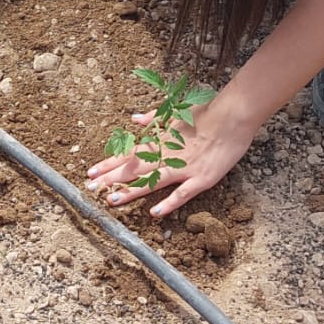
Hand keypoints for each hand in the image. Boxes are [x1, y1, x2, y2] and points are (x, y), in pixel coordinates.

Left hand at [83, 98, 256, 216]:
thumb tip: (134, 119)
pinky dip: (168, 204)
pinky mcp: (202, 179)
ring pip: (152, 182)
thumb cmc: (206, 111)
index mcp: (161, 140)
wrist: (233, 116)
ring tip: (111, 200)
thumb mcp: (176, 110)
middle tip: (90, 189)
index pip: (129, 153)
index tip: (91, 171)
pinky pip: (182, 194)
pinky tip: (154, 213)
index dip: (109, 163)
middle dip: (111, 178)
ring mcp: (184, 168)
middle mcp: (168, 155)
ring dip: (131, 191)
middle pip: (134, 168)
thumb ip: (154, 118)